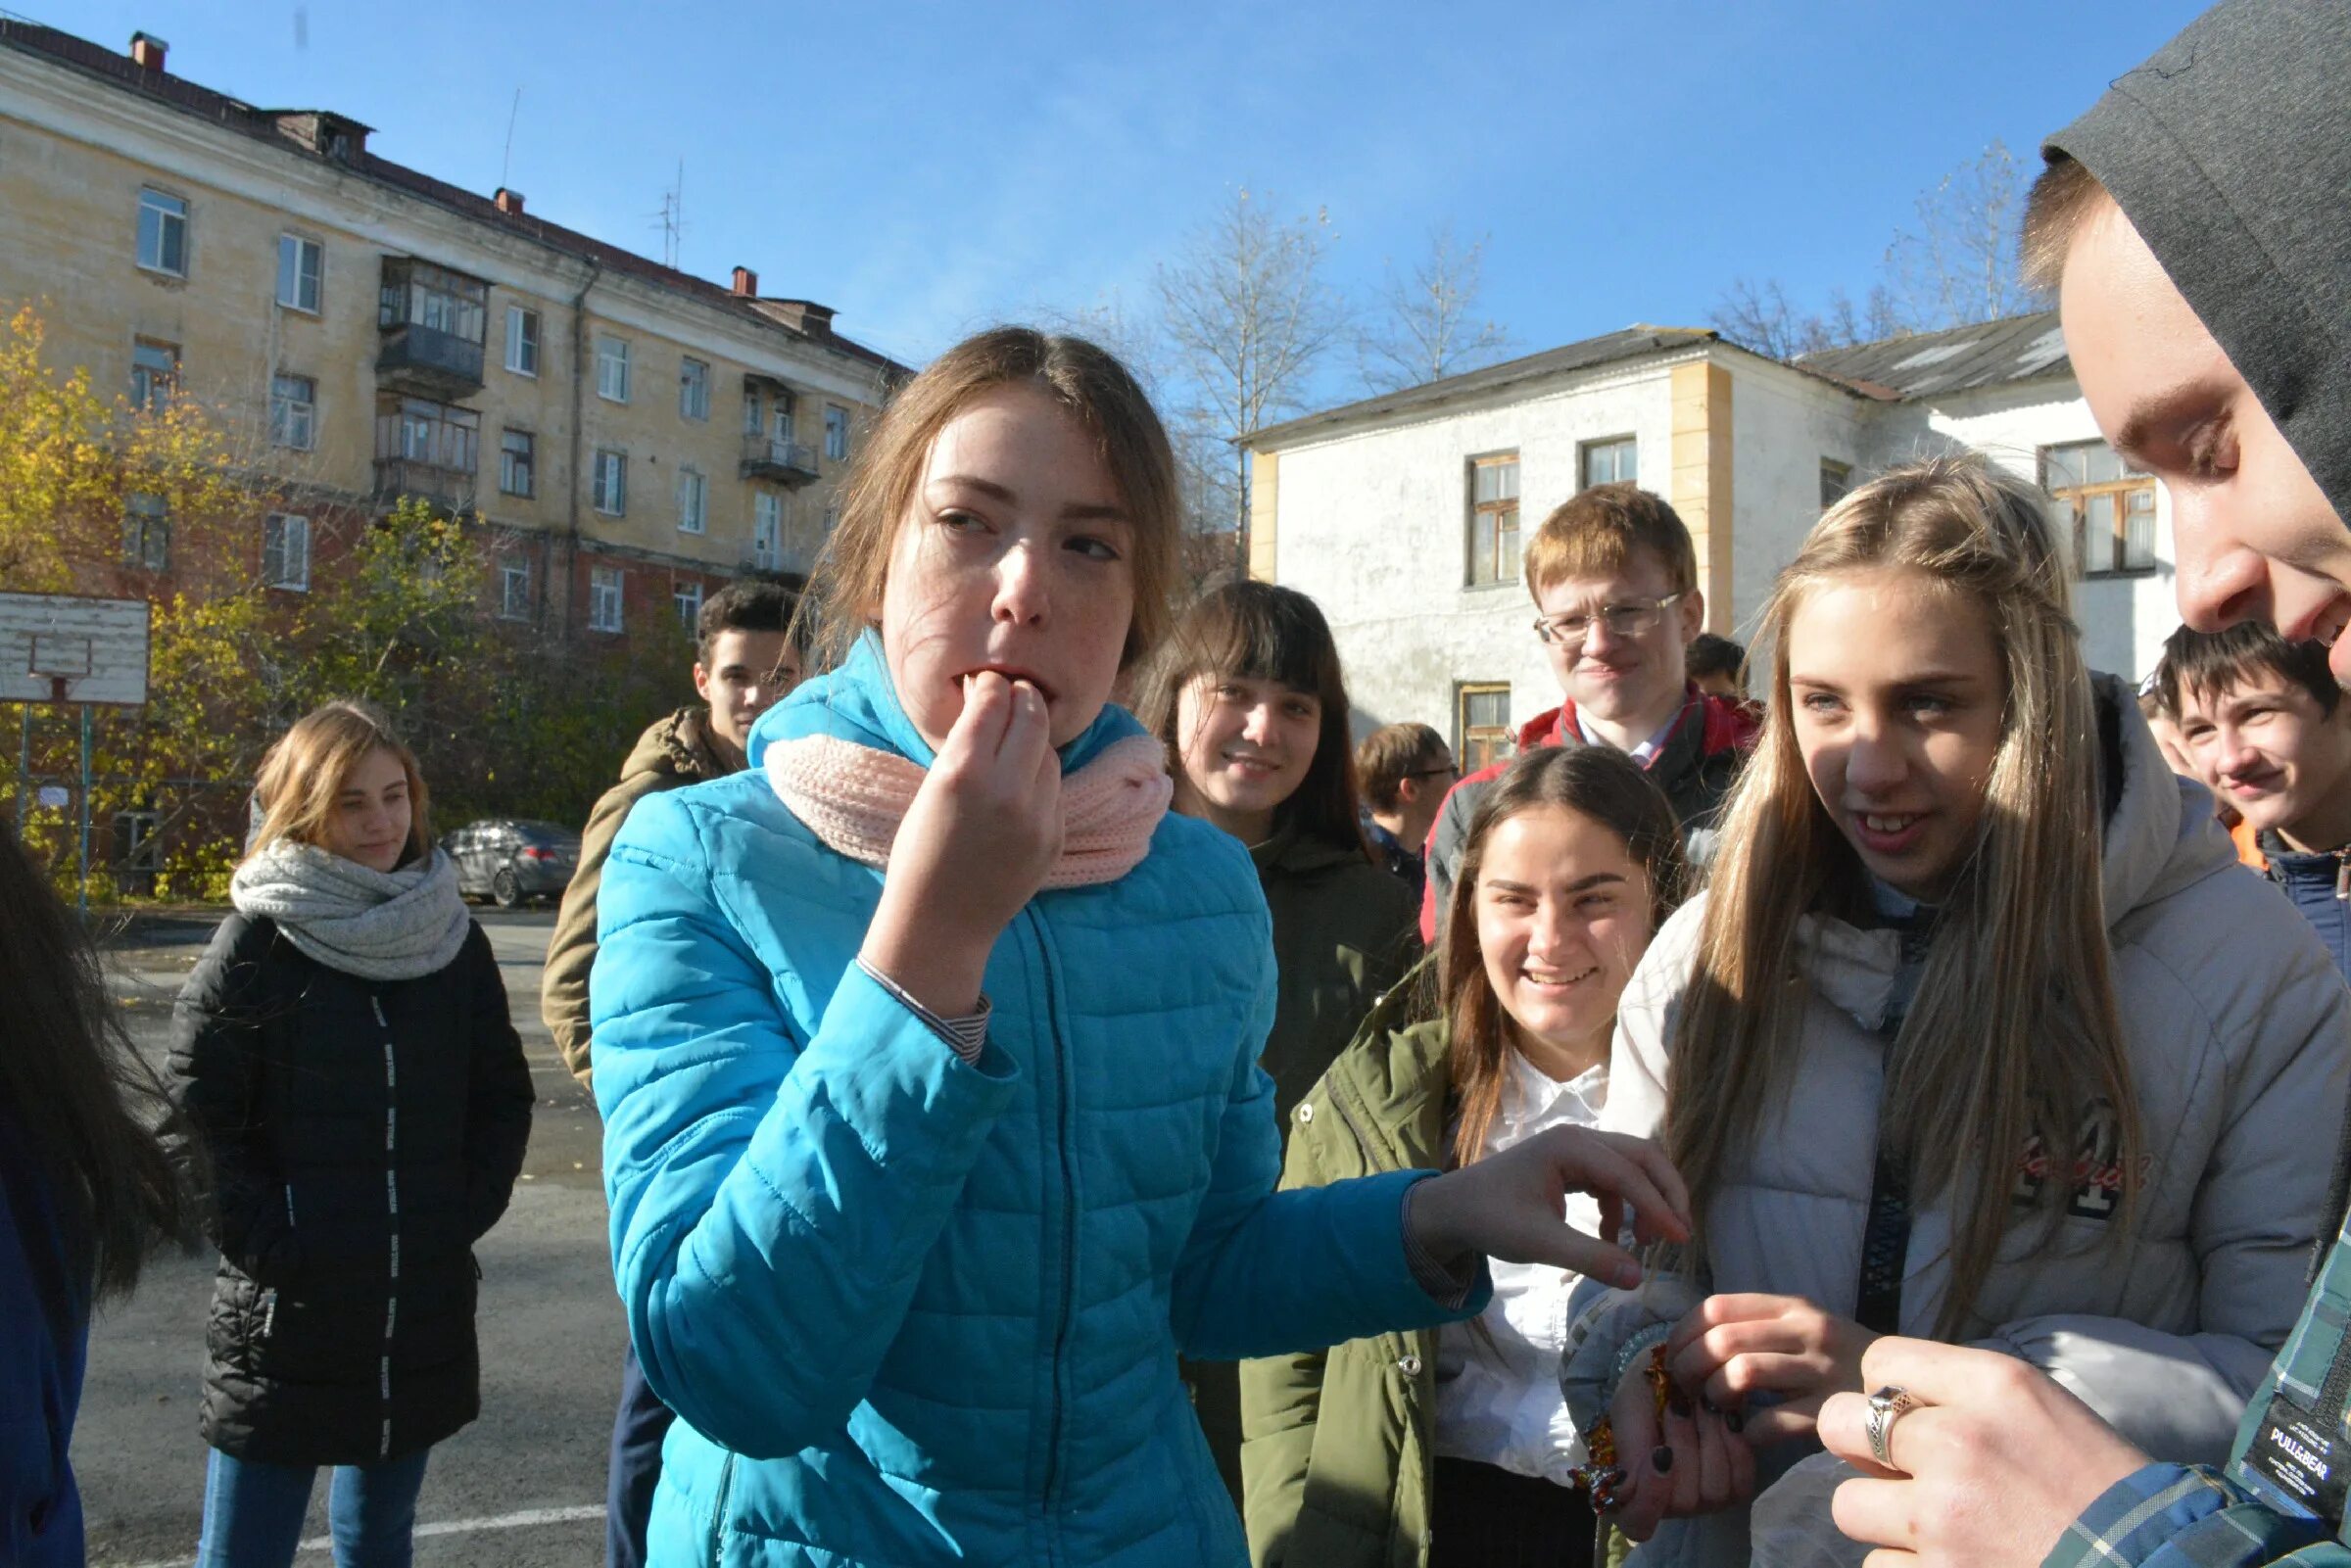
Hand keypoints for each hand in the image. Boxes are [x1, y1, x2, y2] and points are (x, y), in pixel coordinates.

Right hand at [860, 673, 1061, 1014]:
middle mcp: (1007, 790)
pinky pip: (1054, 789)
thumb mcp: (929, 790)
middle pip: (1032, 717)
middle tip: (1011, 694)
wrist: (941, 924)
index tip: (986, 683)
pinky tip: (1020, 784)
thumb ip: (962, 747)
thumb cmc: (919, 855)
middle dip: (1022, 698)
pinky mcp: (1055, 837)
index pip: (993, 702)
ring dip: (1032, 739)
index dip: (991, 685)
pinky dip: (1039, 778)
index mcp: (963, 774)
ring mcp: (1038, 816)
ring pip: (1048, 751)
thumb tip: (988, 702)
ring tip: (1013, 743)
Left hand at [1406, 1126, 1690, 1287]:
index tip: (1680, 1239)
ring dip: (1646, 1201)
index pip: (1628, 1173)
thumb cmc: (1490, 1219)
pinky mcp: (1571, 1167)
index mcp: (1570, 1147)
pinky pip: (1612, 1180)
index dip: (1658, 1206)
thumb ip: (1590, 1258)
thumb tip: (1638, 1278)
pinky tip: (1614, 1238)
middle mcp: (1578, 1140)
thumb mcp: (1540, 1242)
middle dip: (1665, 1193)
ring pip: (1630, 1167)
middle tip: (1680, 1233)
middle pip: (1640, 1156)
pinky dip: (1623, 1206)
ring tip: (1647, 1242)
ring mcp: (1574, 1151)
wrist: (1452, 1211)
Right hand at [1606, 1357, 1756, 1541]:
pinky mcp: (1734, 1488)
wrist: (1678, 1373)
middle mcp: (1669, 1506)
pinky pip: (1740, 1482)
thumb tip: (1636, 1482)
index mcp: (1633, 1493)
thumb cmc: (1644, 1394)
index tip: (1660, 1452)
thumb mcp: (1628, 1408)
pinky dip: (1736, 1447)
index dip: (1650, 1496)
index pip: (1638, 1522)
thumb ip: (1629, 1444)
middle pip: (1682, 1501)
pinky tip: (1727, 1418)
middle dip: (1684, 1446)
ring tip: (1703, 1405)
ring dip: (1710, 1441)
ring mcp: (1703, 1500)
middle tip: (1678, 1404)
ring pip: (1714, 1492)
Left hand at [1668, 1293, 1877, 1442]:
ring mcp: (1820, 1371)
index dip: (1683, 1333)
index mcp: (1791, 1307)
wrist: (1911, 1393)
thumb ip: (1757, 1328)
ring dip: (1716, 1396)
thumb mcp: (1803, 1329)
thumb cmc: (1841, 1362)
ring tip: (1720, 1409)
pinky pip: (1770, 1422)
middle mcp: (1805, 1331)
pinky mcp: (1830, 1412)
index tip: (1675, 1357)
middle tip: (1689, 1390)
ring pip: (1740, 1373)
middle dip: (1691, 1368)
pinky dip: (1747, 1432)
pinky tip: (1748, 1435)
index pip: (1716, 1307)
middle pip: (1721, 1340)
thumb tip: (1691, 1342)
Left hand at [1818, 1338, 2147, 1566]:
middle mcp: (1959, 1440)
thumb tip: (1880, 1405)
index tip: (1922, 1420)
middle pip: (1838, 1423)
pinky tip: (1955, 1564)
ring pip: (1848, 1504)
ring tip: (1944, 1528)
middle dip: (1863, 1450)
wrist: (2155, 1564)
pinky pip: (1877, 1566)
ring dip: (1886, 1520)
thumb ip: (1958, 1393)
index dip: (1893, 1393)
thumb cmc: (2098, 1487)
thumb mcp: (2041, 1407)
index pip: (1879, 1360)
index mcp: (1993, 1385)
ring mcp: (1943, 1516)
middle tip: (1908, 1473)